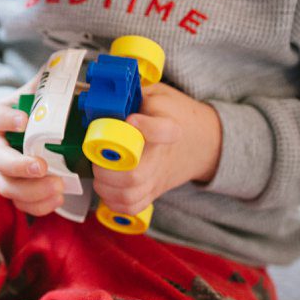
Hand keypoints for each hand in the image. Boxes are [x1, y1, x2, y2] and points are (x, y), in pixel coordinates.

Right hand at [0, 75, 64, 216]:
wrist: (21, 133)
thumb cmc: (33, 111)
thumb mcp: (37, 92)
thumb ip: (50, 82)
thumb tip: (70, 68)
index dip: (7, 119)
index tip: (24, 120)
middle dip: (18, 166)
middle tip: (42, 166)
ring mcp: (1, 172)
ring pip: (7, 187)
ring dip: (32, 192)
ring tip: (58, 187)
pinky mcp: (14, 190)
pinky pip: (20, 205)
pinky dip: (38, 206)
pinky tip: (58, 199)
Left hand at [93, 82, 221, 218]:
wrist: (201, 140)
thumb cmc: (174, 114)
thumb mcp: (158, 93)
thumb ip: (135, 93)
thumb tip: (104, 97)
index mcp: (168, 127)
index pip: (163, 131)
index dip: (146, 127)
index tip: (131, 120)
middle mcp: (162, 157)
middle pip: (135, 175)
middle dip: (107, 166)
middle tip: (98, 153)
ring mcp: (157, 178)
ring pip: (129, 194)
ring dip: (105, 184)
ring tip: (99, 169)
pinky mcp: (153, 191)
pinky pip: (131, 206)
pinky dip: (113, 200)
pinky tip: (106, 185)